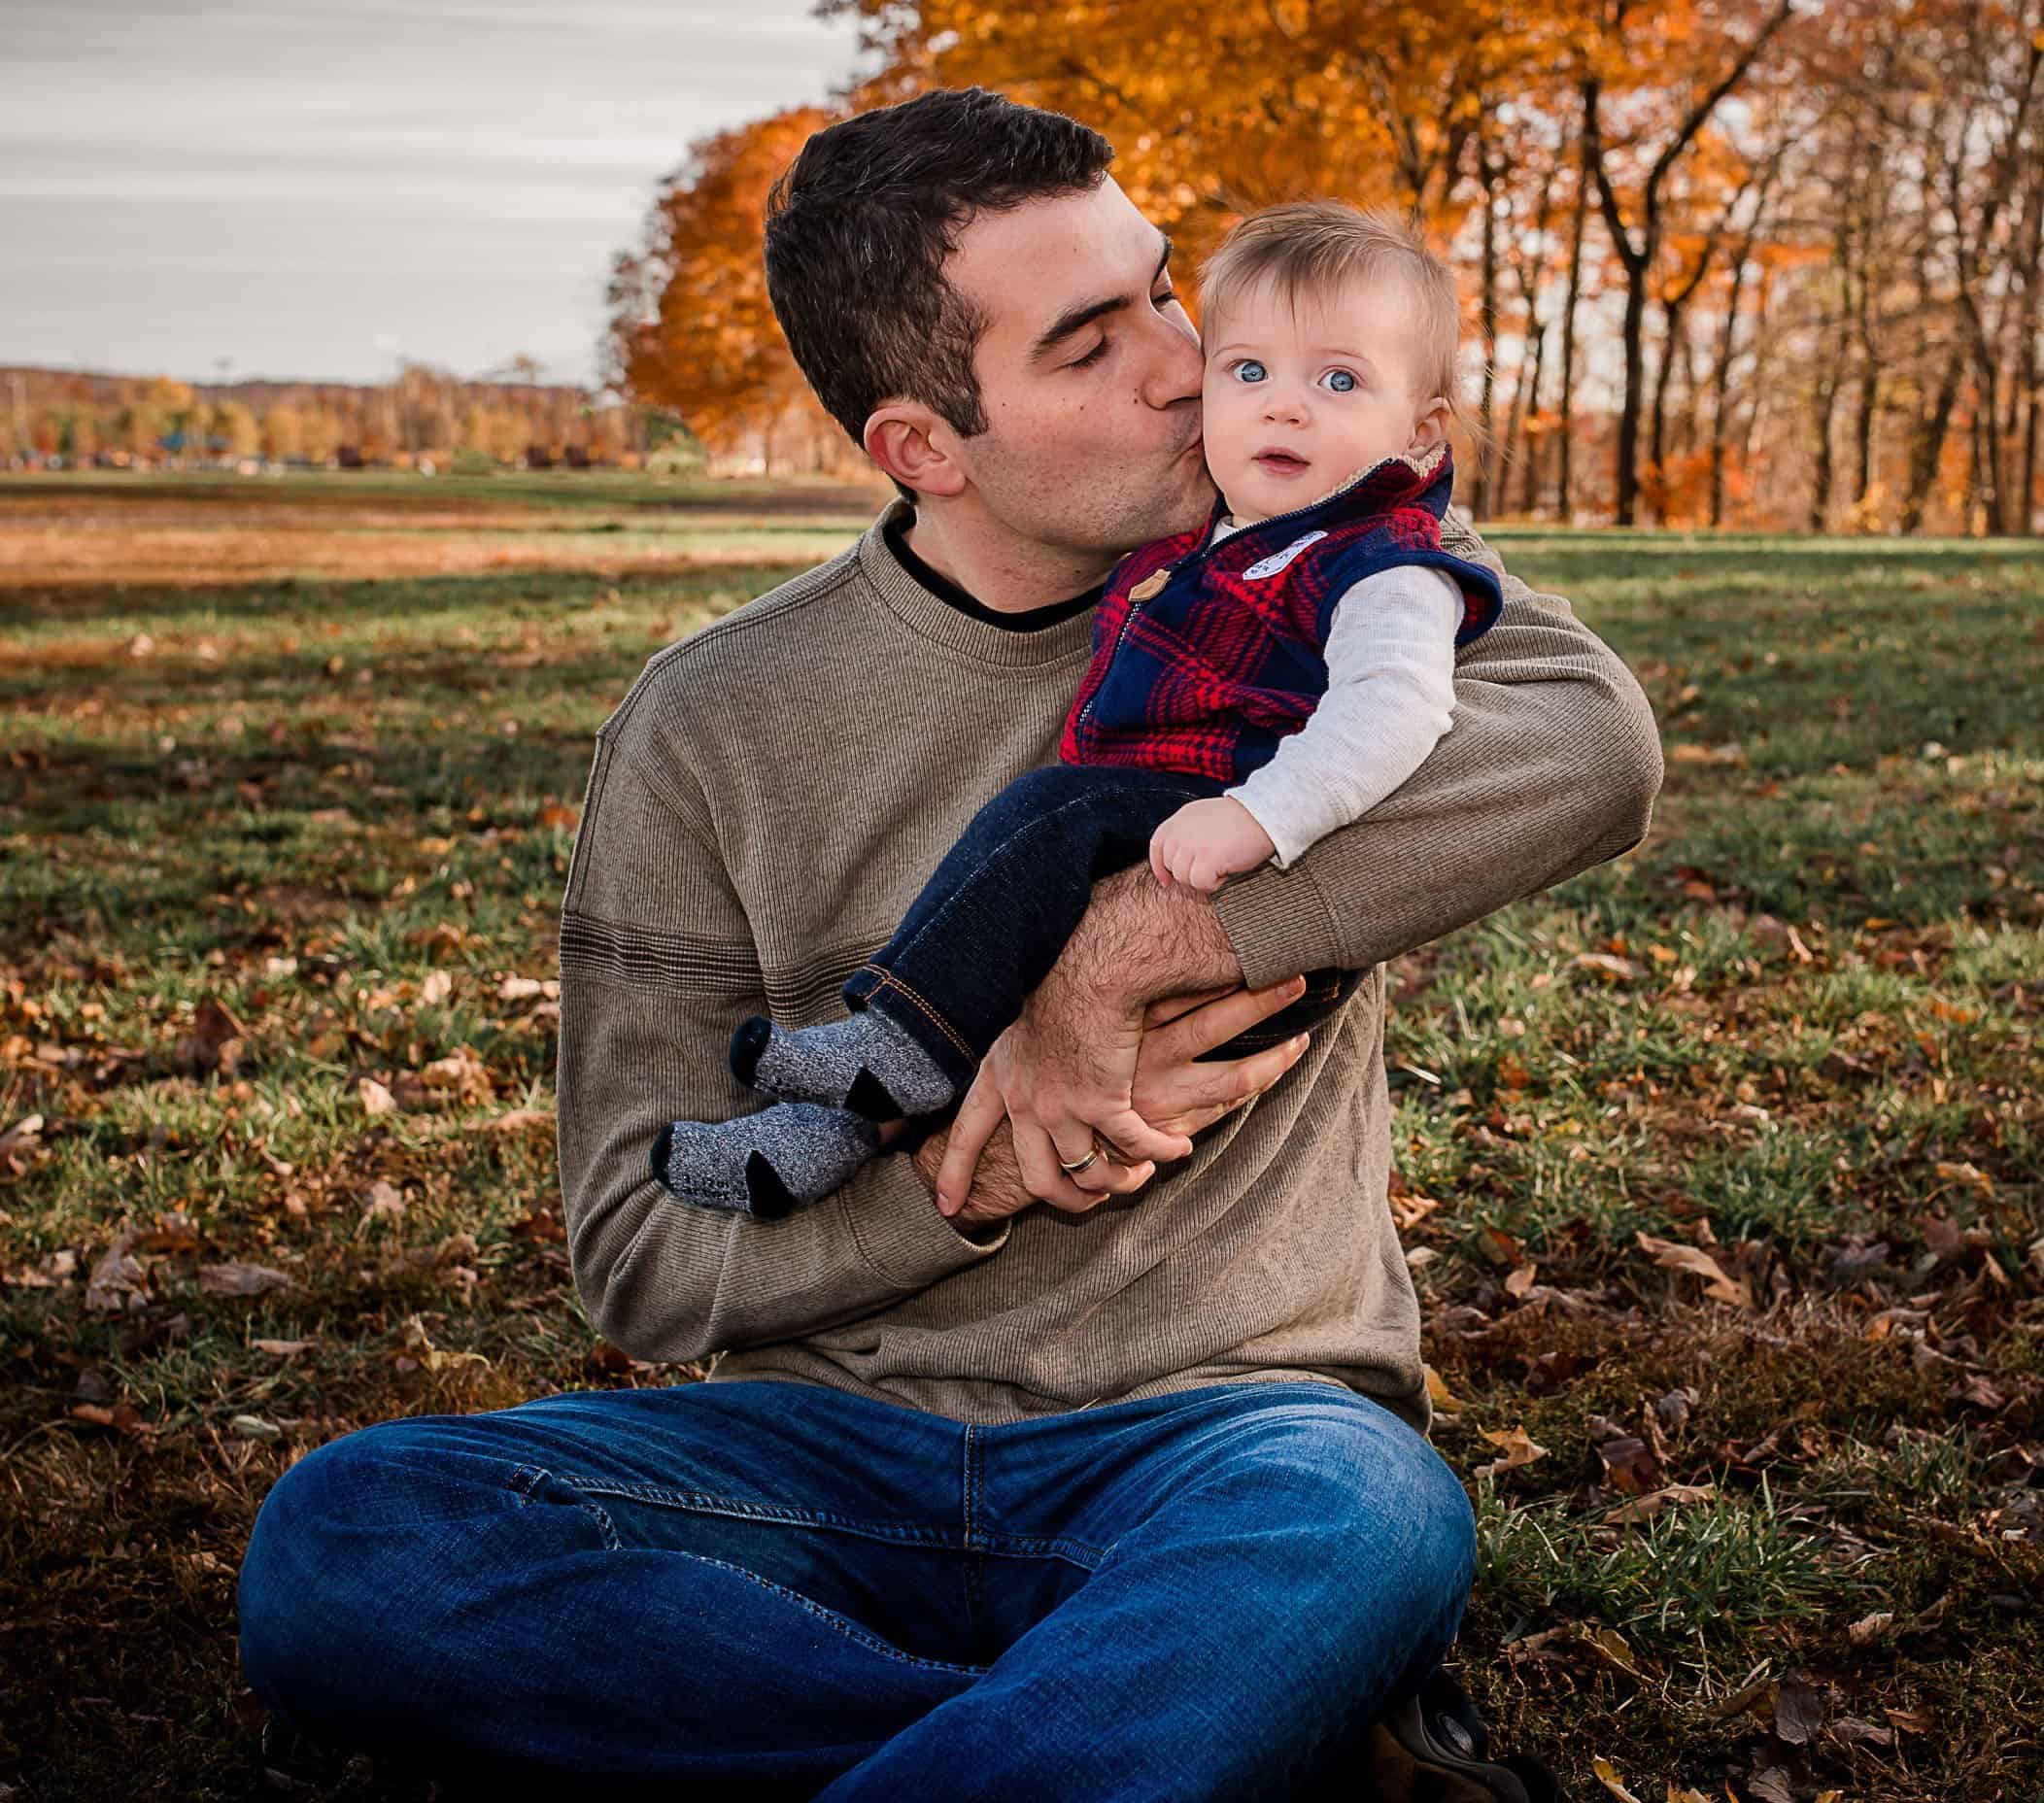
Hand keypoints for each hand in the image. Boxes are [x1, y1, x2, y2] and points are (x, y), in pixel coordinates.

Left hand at [939, 953, 1189, 1212]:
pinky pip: (1135, 1145)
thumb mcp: (1023, 1016)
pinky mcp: (1103, 1102)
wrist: (1091, 966)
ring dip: (1121, 1181)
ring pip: (1091, 1173)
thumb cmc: (1065, 977)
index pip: (966, 1135)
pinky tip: (1176, 1147)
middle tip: (1091, 1205)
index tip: (948, 1208)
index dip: (955, 1173)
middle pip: (1038, 1178)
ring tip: (1141, 1175)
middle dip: (1069, 1202)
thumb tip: (1035, 1060)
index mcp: (999, 1076)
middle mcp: (1025, 1101)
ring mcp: (1062, 1107)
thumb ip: (1024, 1047)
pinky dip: (1159, 1151)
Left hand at [1149, 797, 1275, 891]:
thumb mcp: (1205, 818)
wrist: (1264, 816)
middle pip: (1171, 865)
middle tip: (1211, 868)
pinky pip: (1200, 883)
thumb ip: (1188, 834)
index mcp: (1181, 818)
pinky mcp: (1206, 859)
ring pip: (1183, 877)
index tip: (1167, 880)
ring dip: (1202, 878)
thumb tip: (1176, 864)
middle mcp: (1182, 830)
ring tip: (1221, 866)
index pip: (1157, 845)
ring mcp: (1193, 844)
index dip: (1159, 866)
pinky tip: (1226, 872)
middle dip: (1188, 873)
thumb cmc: (1241, 821)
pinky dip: (1213, 884)